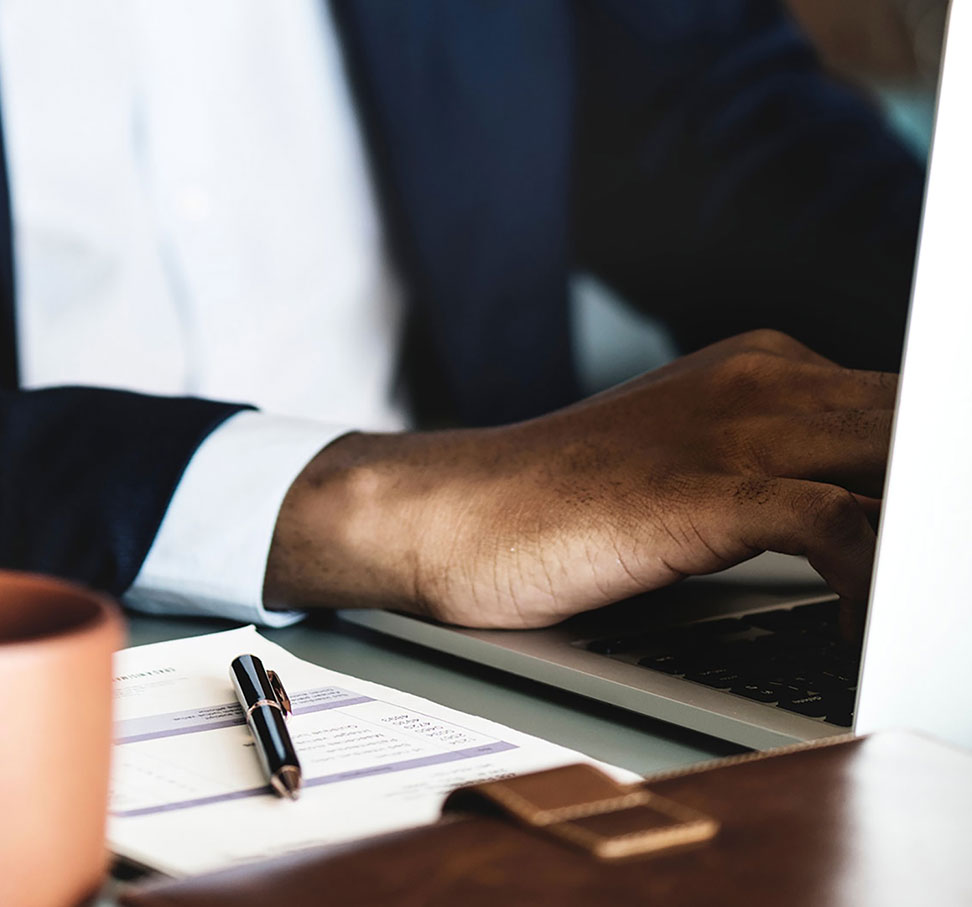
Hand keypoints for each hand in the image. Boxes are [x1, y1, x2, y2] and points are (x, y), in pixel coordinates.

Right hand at [264, 330, 893, 627]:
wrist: (444, 512)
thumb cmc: (555, 511)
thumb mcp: (685, 475)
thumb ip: (775, 479)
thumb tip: (865, 534)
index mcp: (765, 371)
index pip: (915, 408)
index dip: (933, 481)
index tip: (930, 548)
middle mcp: (764, 381)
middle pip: (924, 421)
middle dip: (939, 501)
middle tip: (934, 580)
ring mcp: (734, 430)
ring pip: (908, 456)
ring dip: (926, 537)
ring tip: (920, 610)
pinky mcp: (700, 491)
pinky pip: (843, 526)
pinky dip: (877, 585)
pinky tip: (863, 631)